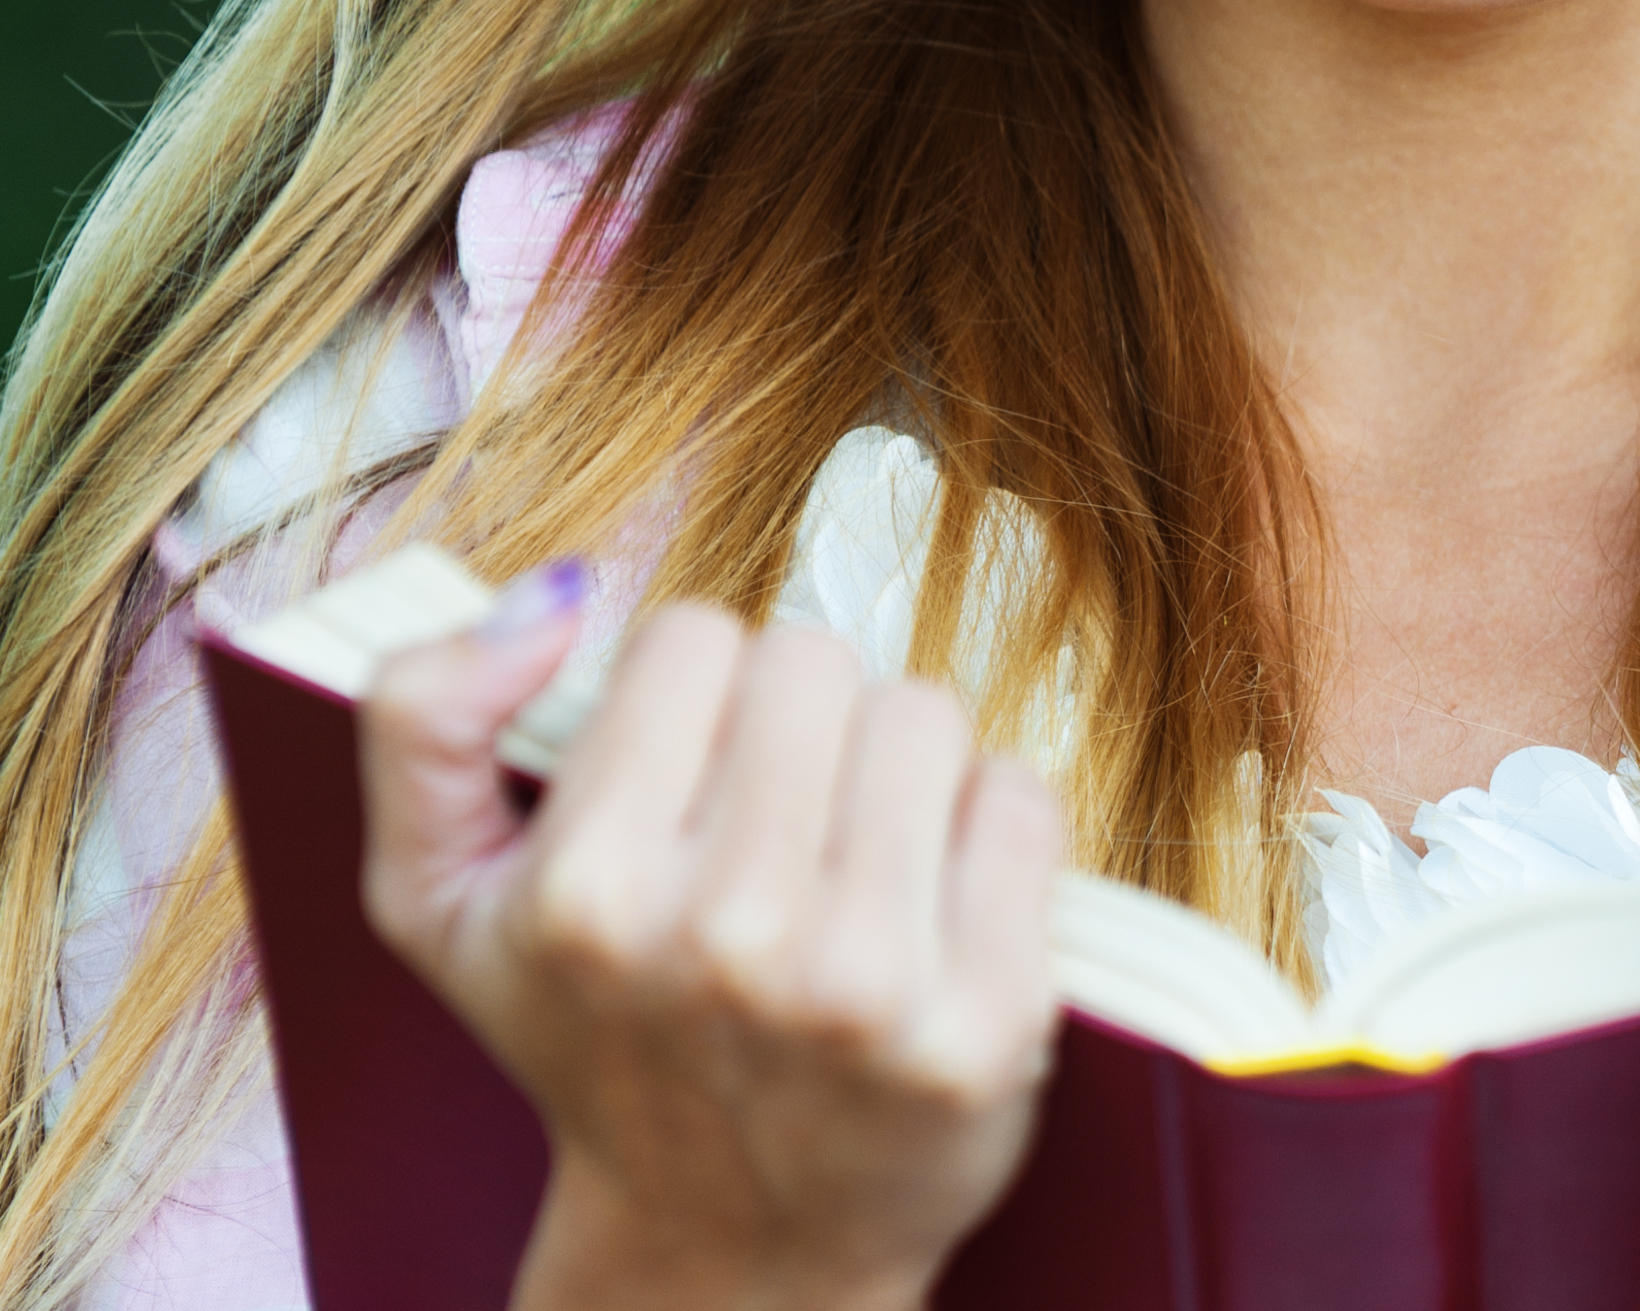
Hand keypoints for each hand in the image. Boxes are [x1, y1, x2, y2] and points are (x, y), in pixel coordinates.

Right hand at [359, 569, 1064, 1310]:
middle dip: (797, 720)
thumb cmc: (591, 1038)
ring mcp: (867, 987)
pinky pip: (1020, 798)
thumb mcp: (434, 900)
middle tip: (774, 821)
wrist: (729, 1247)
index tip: (682, 780)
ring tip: (849, 861)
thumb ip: (423, 716)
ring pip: (924, 713)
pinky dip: (985, 828)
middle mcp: (730, 938)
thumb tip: (555, 591)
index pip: (696, 636)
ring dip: (894, 766)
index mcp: (589, 893)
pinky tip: (929, 906)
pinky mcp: (986, 1026)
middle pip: (816, 660)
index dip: (691, 696)